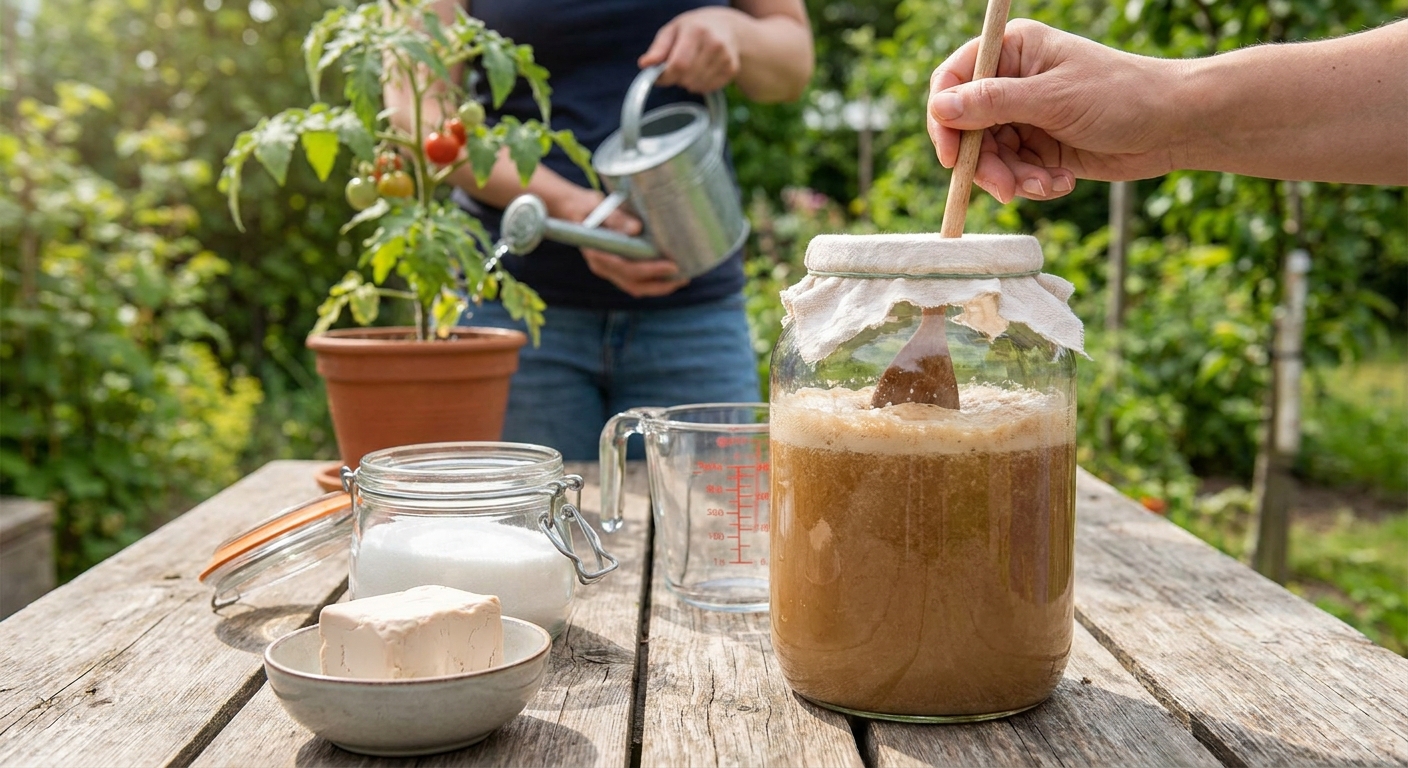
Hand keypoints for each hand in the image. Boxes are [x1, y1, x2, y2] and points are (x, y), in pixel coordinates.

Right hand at [551, 188, 688, 298]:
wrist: (574, 210)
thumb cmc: (587, 206)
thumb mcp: (598, 208)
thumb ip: (616, 218)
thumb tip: (636, 228)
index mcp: (597, 254)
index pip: (627, 269)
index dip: (651, 271)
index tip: (672, 266)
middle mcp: (603, 267)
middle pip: (634, 285)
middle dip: (661, 286)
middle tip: (685, 278)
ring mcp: (609, 269)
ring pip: (636, 287)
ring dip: (659, 286)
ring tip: (682, 278)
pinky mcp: (616, 267)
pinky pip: (636, 281)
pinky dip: (653, 280)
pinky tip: (670, 273)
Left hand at [639, 7, 741, 93]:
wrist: (726, 27)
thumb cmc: (693, 29)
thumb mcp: (672, 31)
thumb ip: (658, 49)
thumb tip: (644, 64)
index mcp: (696, 31)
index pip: (679, 64)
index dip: (666, 76)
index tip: (659, 76)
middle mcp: (714, 44)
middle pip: (688, 78)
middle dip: (677, 79)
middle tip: (676, 69)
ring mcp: (725, 57)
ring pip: (698, 86)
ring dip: (688, 83)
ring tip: (690, 69)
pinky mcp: (731, 69)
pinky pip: (709, 88)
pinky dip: (700, 85)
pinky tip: (701, 72)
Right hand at [928, 20, 1179, 201]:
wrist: (1175, 125)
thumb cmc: (1121, 95)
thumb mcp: (1053, 99)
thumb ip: (993, 103)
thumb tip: (940, 107)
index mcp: (1013, 52)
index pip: (953, 80)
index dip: (944, 120)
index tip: (951, 156)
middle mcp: (1013, 82)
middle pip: (967, 129)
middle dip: (986, 164)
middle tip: (1006, 189)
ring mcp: (1025, 116)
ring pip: (990, 158)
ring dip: (1014, 179)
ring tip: (1048, 184)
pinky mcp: (1040, 147)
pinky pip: (1016, 172)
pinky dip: (1034, 183)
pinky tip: (1063, 182)